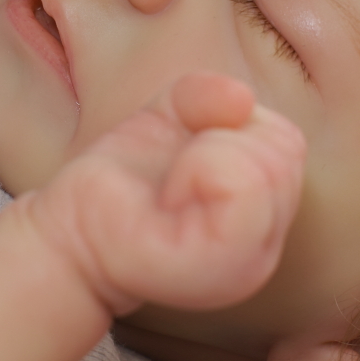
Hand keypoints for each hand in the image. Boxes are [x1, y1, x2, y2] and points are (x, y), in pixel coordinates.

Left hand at [20, 72, 303, 314]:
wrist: (72, 229)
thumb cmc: (125, 180)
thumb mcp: (169, 120)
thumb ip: (207, 96)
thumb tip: (241, 96)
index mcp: (263, 215)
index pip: (287, 141)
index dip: (235, 127)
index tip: (190, 152)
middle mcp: (265, 248)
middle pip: (284, 150)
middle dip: (223, 136)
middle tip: (176, 172)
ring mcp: (246, 264)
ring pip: (265, 165)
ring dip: (206, 154)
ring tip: (171, 188)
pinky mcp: (215, 264)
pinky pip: (240, 185)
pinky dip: (199, 170)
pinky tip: (167, 200)